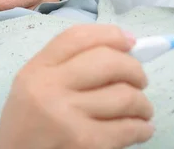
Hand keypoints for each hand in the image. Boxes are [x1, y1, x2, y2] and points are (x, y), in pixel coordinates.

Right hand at [0, 25, 153, 148]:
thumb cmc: (29, 124)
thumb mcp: (35, 86)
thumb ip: (67, 65)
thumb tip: (126, 46)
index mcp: (37, 69)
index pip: (78, 37)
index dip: (111, 35)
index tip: (130, 42)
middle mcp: (50, 88)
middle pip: (108, 61)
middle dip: (135, 70)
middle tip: (141, 81)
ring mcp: (66, 116)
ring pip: (124, 96)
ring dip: (143, 103)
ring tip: (143, 109)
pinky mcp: (83, 143)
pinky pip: (127, 128)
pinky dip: (142, 128)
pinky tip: (142, 129)